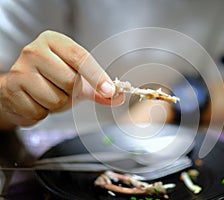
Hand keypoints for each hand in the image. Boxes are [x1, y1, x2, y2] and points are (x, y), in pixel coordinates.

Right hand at [0, 30, 123, 127]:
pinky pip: (39, 111)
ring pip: (55, 99)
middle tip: (62, 89)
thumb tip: (119, 96)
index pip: (80, 57)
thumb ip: (99, 88)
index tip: (110, 90)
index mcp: (54, 41)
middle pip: (70, 81)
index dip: (97, 76)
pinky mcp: (10, 88)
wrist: (20, 89)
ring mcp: (20, 69)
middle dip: (72, 93)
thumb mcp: (78, 80)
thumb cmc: (52, 80)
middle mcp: (35, 51)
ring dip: (57, 104)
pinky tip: (36, 102)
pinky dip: (42, 112)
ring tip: (47, 95)